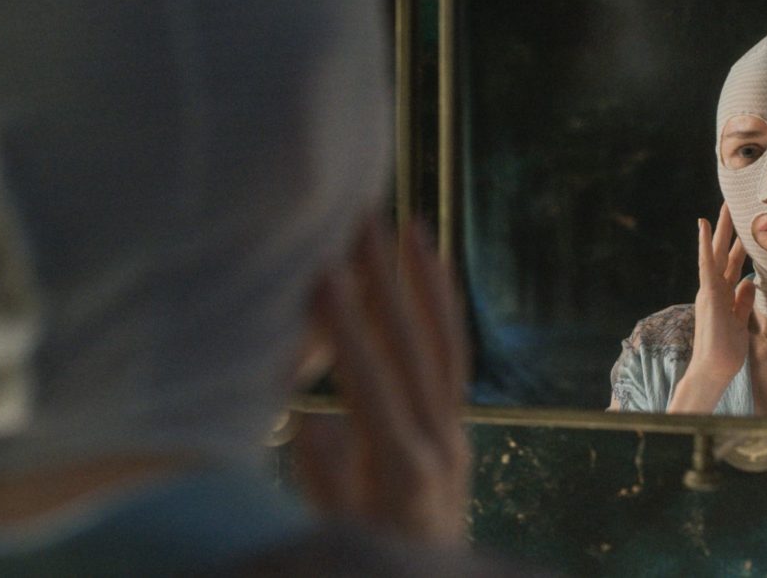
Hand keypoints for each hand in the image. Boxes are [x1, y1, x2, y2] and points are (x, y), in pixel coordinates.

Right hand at [294, 215, 470, 545]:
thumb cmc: (370, 562)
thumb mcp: (336, 533)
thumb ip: (324, 480)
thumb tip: (309, 418)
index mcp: (402, 473)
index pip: (373, 388)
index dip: (347, 332)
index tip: (324, 276)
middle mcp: (439, 444)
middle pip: (415, 351)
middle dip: (387, 285)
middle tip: (365, 223)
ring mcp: (455, 432)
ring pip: (444, 346)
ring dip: (426, 284)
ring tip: (410, 227)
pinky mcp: (457, 427)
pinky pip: (453, 360)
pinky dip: (443, 311)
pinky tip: (432, 273)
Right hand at [668, 202, 754, 413]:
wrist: (714, 369)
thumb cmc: (726, 350)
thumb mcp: (740, 321)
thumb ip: (743, 301)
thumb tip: (751, 281)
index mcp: (723, 294)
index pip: (734, 263)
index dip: (740, 243)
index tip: (746, 224)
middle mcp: (714, 288)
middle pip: (723, 252)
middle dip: (729, 228)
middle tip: (735, 202)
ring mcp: (709, 289)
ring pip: (715, 252)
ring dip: (719, 228)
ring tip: (724, 205)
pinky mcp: (709, 294)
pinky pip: (707, 264)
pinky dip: (705, 243)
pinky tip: (704, 225)